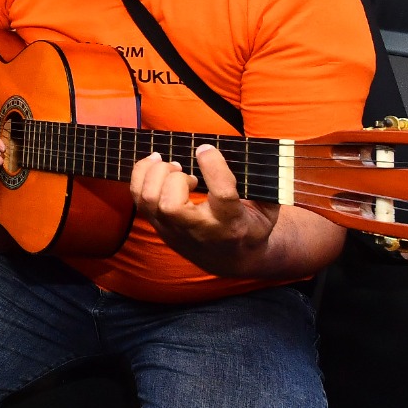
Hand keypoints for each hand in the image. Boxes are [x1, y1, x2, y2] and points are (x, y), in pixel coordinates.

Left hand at [129, 144, 276, 270]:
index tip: (206, 149)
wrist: (232, 258)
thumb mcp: (268, 208)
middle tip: (184, 170)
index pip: (222, 194)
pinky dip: (140, 175)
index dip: (213, 167)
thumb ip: (267, 183)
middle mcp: (199, 229)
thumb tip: (259, 152)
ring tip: (170, 166)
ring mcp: (174, 229)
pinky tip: (156, 165)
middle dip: (174, 179)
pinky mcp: (159, 225)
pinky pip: (139, 198)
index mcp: (232, 223)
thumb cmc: (251, 225)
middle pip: (171, 205)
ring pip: (150, 202)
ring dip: (155, 175)